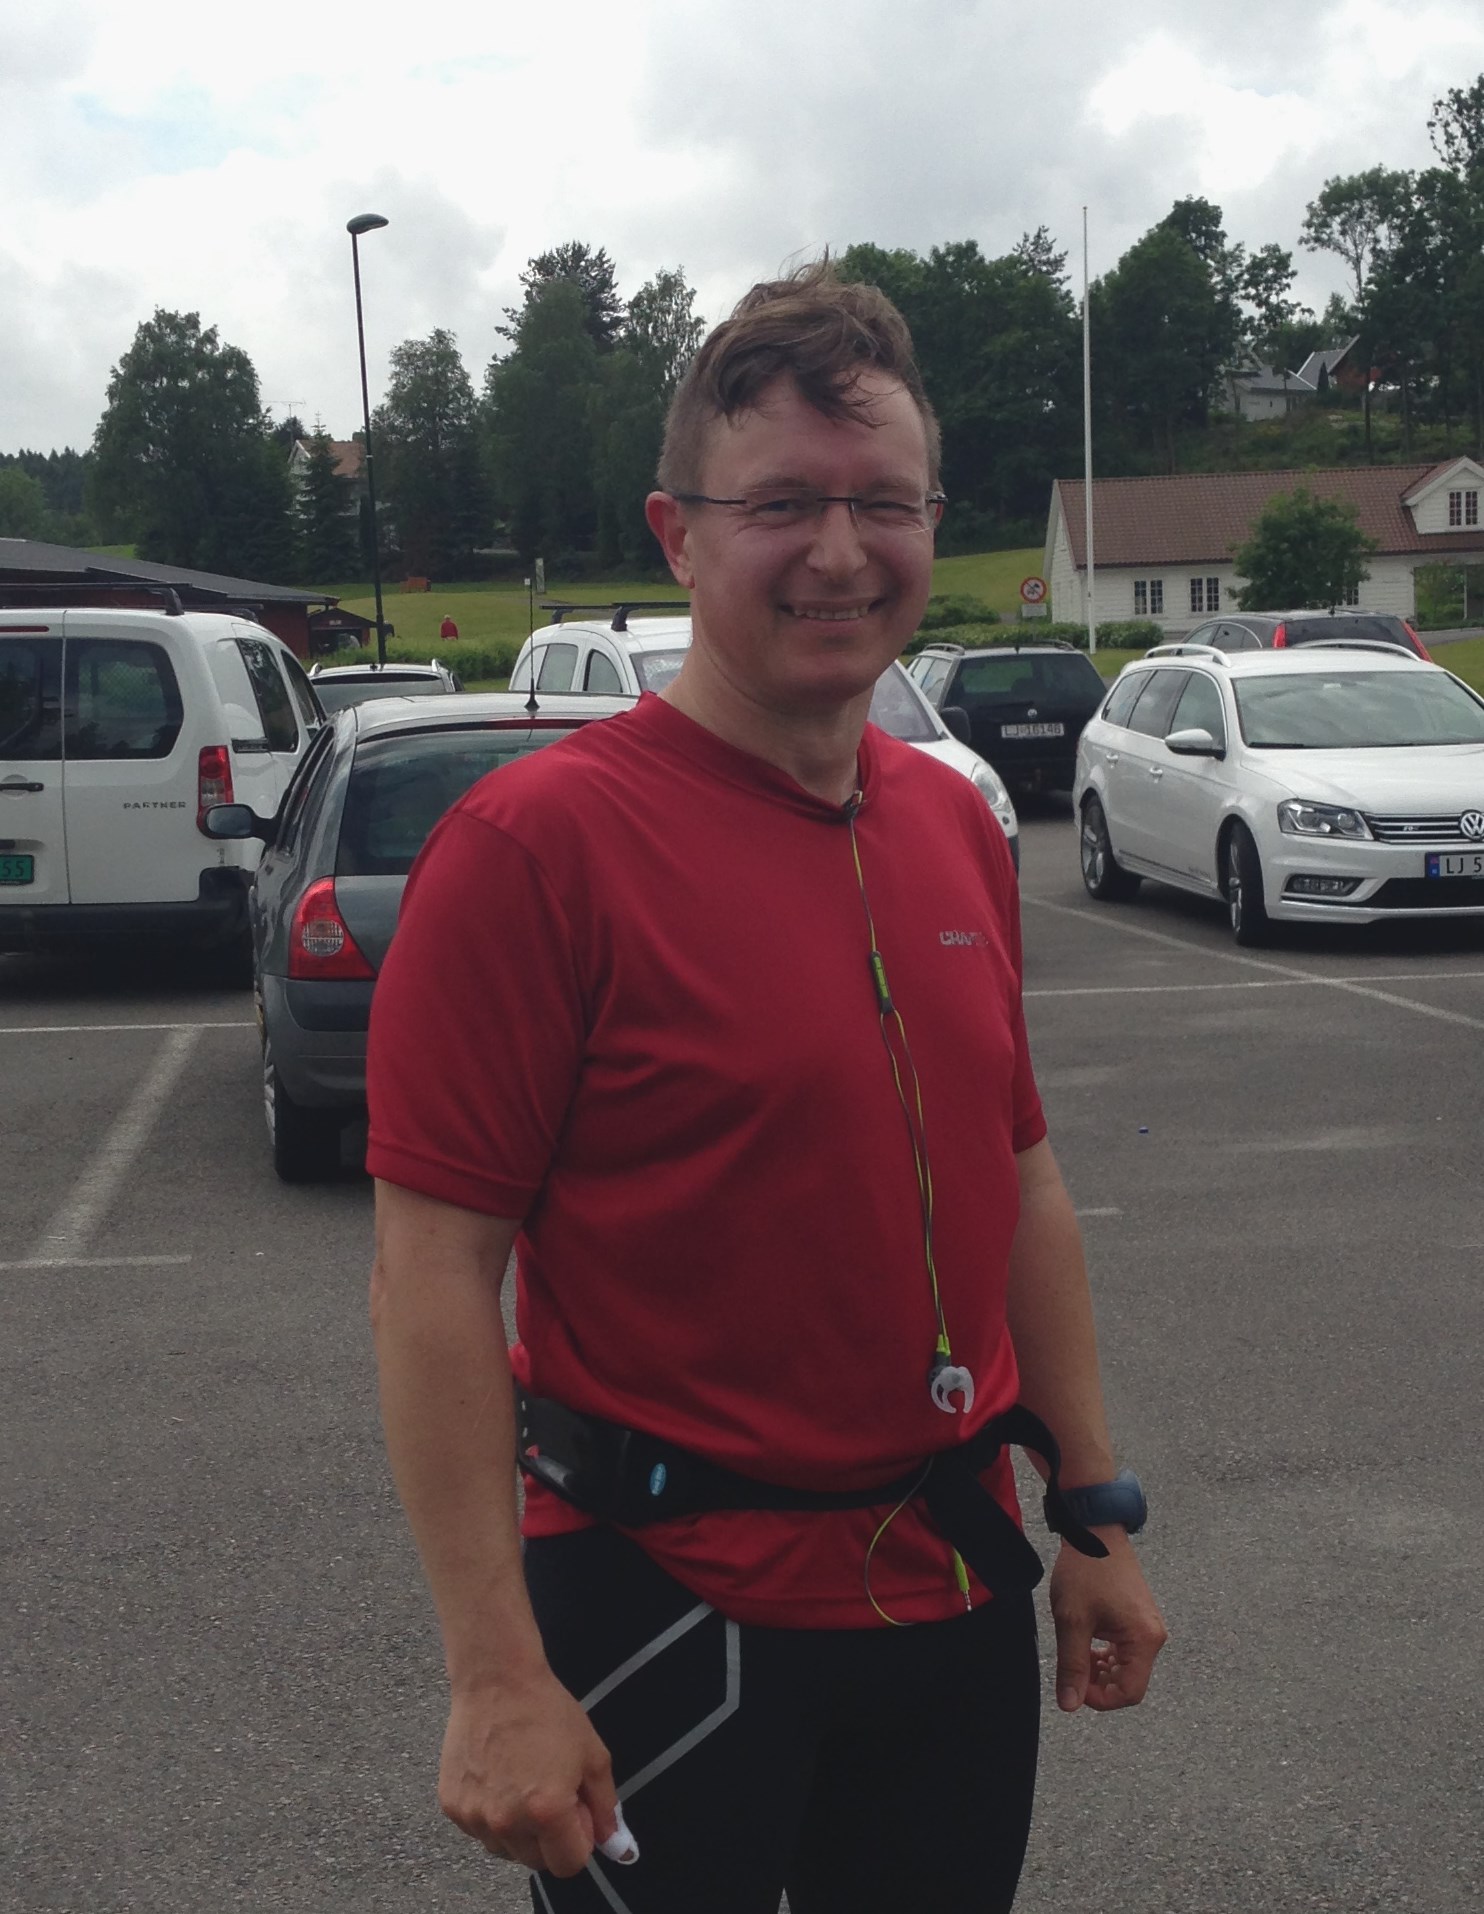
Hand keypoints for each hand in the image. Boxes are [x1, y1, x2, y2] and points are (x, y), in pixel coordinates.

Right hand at [438, 1666, 619, 1875]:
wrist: (496, 1681)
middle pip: (537, 1861)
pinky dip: (491, 1814)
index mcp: (547, 1812)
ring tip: (522, 1782)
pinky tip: (498, 1777)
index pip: (569, 1865)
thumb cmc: (549, 1712)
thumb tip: (614, 1845)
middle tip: (550, 1790)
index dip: (579, 1838)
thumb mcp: (592, 1755)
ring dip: (518, 1829)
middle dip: (550, 1836)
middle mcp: (507, 1823)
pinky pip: (480, 1830)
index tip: (575, 1807)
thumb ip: (606, 1806)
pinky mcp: (452, 1807)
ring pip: (506, 1849)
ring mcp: (475, 1817)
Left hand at [1049, 1532, 1166, 1713]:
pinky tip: (1086, 1644)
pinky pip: (1126, 1651)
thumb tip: (1069, 1705)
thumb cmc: (1085, 1571)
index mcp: (1144, 1639)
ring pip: (1126, 1668)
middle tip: (1072, 1668)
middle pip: (1130, 1682)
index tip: (1074, 1687)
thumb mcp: (1073, 1620)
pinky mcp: (1138, 1619)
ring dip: (1101, 1669)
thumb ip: (1072, 1665)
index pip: (1130, 1693)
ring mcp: (1148, 1627)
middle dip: (1100, 1684)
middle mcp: (1153, 1636)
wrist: (1095, 1531)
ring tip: (1076, 1652)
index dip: (1101, 1699)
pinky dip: (1105, 1655)